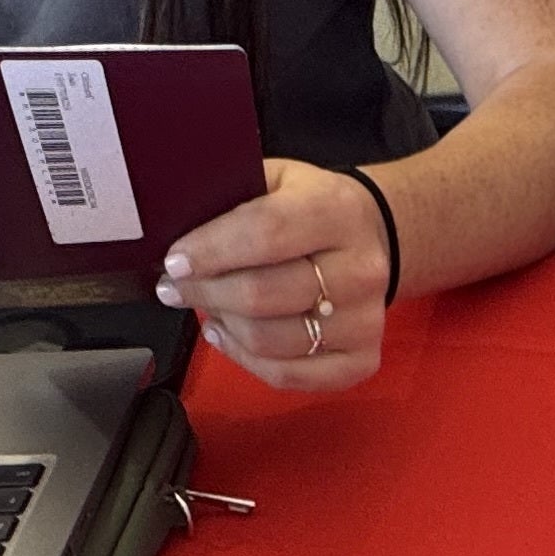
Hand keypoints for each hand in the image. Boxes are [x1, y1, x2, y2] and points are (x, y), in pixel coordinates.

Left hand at [158, 161, 392, 393]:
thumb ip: (233, 198)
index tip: (174, 262)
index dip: (211, 251)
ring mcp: (364, 321)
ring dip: (224, 326)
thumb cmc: (314, 208)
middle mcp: (359, 269)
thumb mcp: (278, 180)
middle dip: (205, 293)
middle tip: (175, 288)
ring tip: (205, 307)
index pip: (265, 233)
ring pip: (269, 341)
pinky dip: (245, 360)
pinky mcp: (362, 359)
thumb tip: (175, 229)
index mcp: (336, 211)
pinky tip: (227, 336)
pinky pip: (288, 375)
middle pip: (262, 296)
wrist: (380, 237)